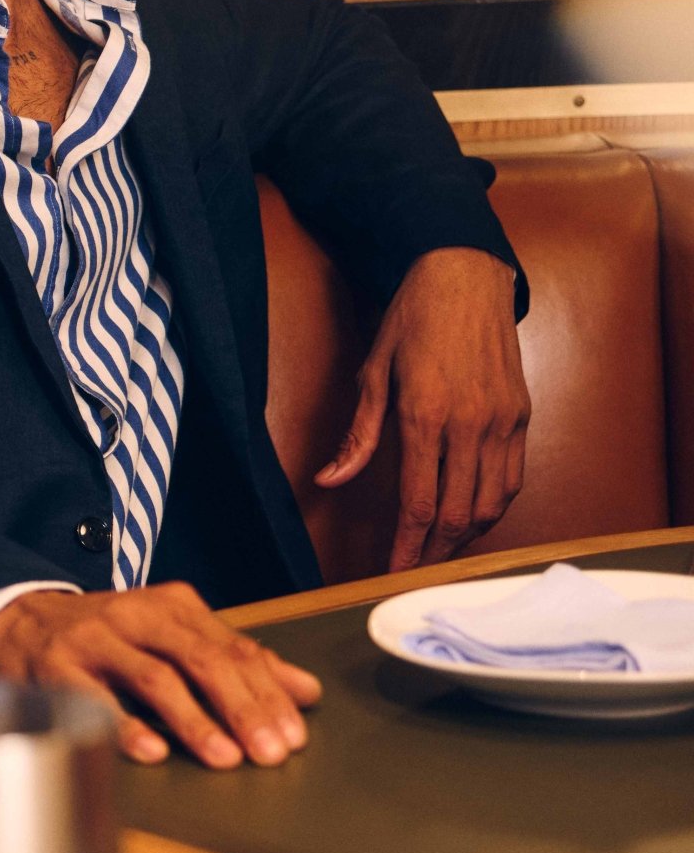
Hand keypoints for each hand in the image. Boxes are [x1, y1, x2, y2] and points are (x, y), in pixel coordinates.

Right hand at [0, 583, 321, 767]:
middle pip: (202, 659)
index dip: (268, 692)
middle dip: (242, 708)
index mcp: (172, 607)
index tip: (295, 735)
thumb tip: (306, 691)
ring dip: (195, 721)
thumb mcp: (172, 636)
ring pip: (155, 677)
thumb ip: (236, 660)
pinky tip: (153, 751)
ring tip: (226, 758)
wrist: (17, 621)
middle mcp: (136, 615)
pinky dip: (126, 726)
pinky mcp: (57, 667)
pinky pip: (96, 698)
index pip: (233, 647)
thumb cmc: (107, 636)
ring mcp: (95, 640)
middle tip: (270, 752)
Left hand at [315, 247, 528, 572]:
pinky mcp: (522, 416)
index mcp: (426, 415)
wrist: (464, 278)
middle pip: (456, 512)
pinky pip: (513, 478)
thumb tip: (329, 480)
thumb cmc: (411, 321)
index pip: (417, 501)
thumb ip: (358, 435)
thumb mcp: (373, 373)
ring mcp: (502, 421)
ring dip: (465, 536)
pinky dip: (493, 506)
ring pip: (491, 502)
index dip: (405, 545)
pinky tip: (472, 516)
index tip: (392, 571)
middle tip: (413, 573)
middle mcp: (470, 424)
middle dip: (433, 551)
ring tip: (439, 551)